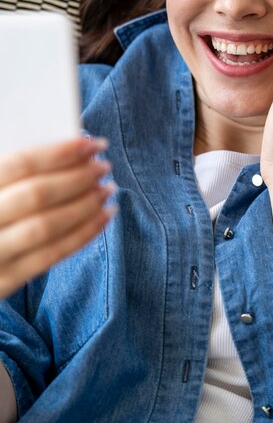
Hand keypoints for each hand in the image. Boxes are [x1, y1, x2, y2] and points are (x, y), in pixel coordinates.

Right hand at [0, 137, 116, 297]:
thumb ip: (13, 168)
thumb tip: (65, 146)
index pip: (20, 164)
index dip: (61, 152)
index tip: (93, 144)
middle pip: (38, 195)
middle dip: (78, 178)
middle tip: (104, 167)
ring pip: (48, 227)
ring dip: (86, 206)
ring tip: (108, 189)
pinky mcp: (3, 283)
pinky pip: (51, 256)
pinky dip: (83, 234)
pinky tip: (104, 217)